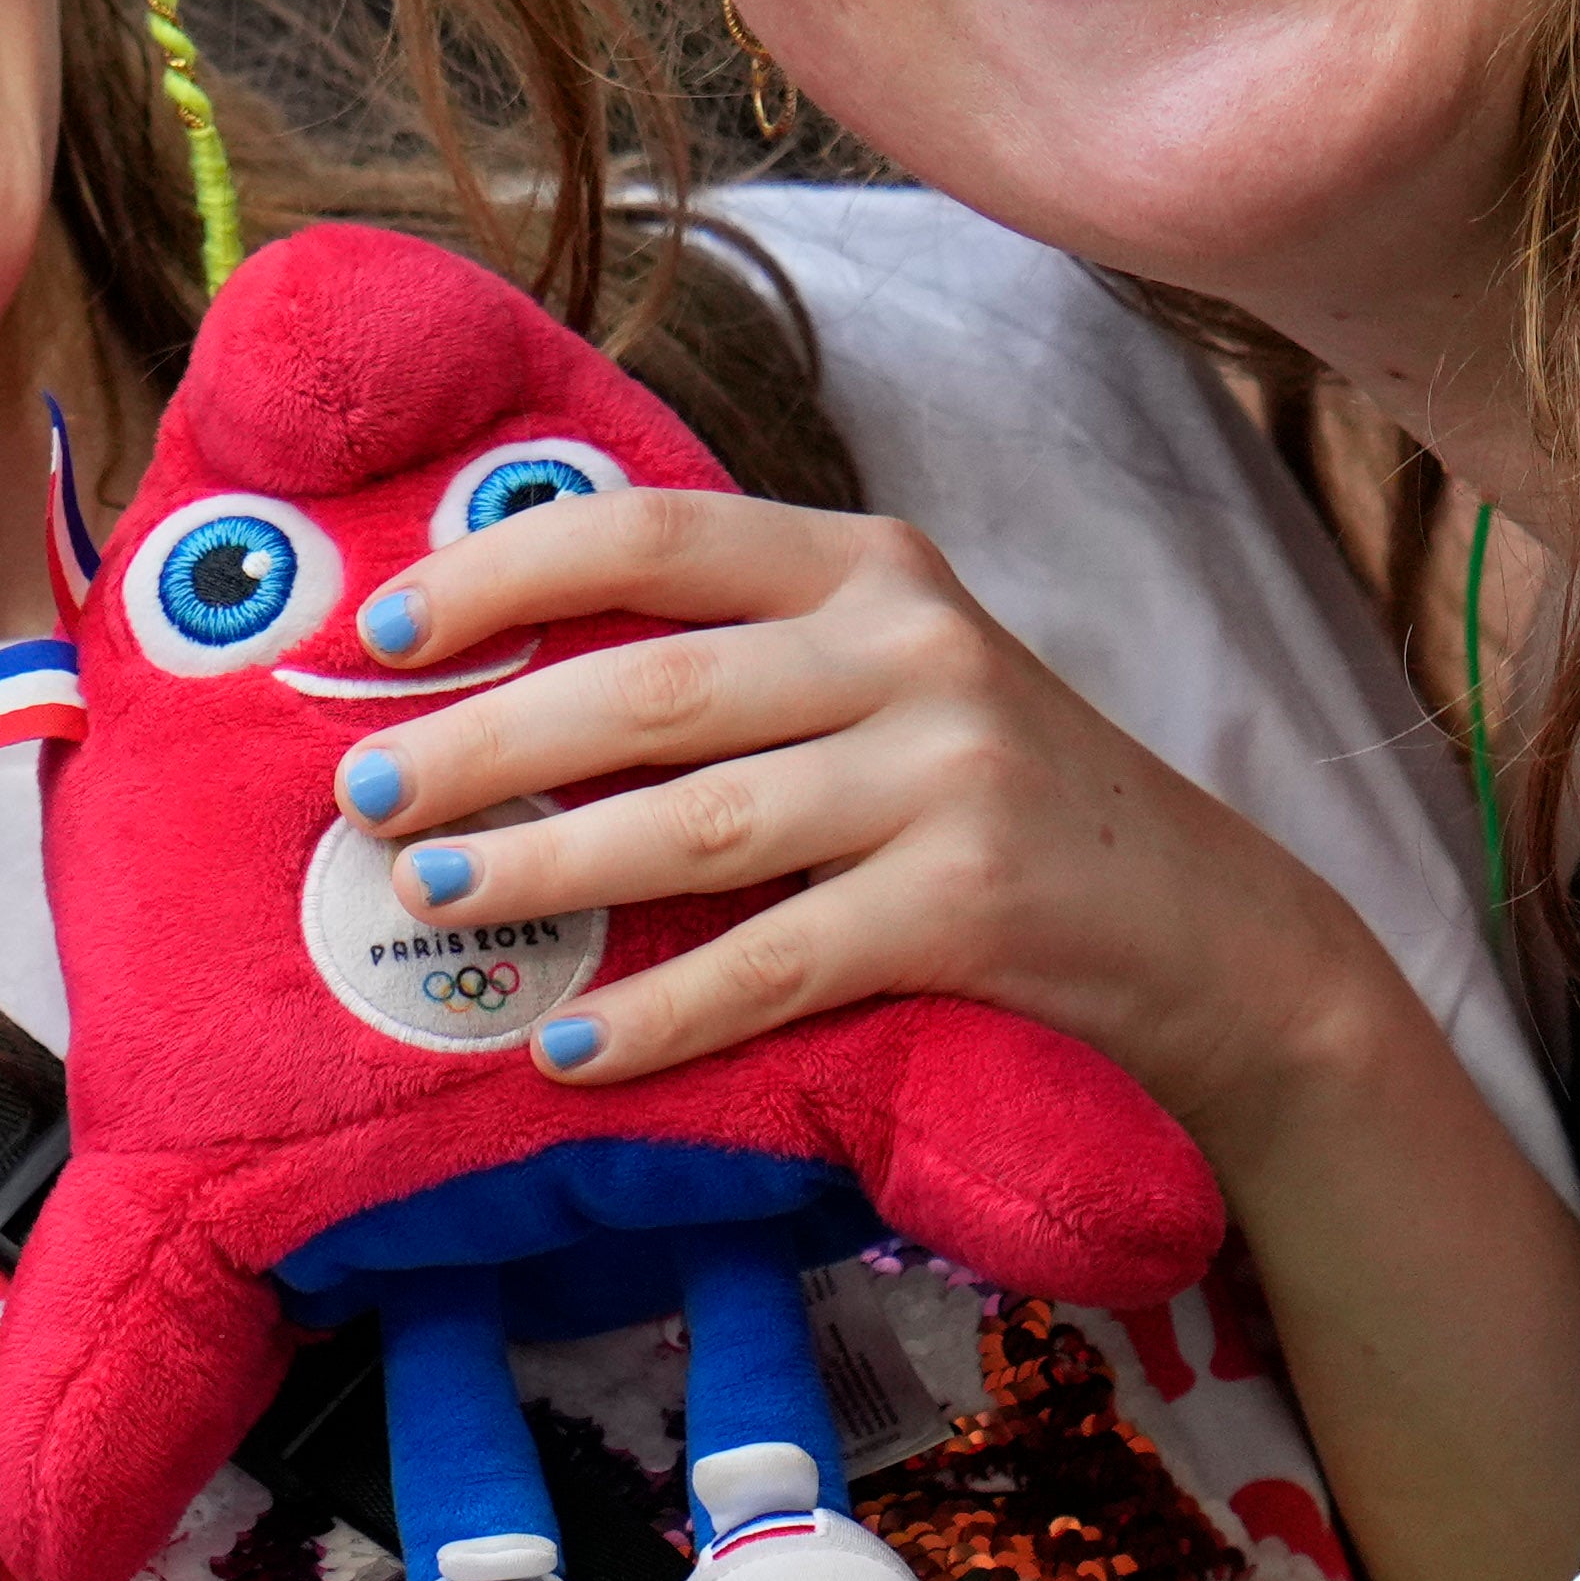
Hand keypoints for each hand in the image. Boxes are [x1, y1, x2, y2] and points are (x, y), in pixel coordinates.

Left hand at [322, 482, 1401, 1139]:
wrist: (1217, 940)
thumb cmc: (1000, 809)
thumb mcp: (889, 685)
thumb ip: (739, 661)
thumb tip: (492, 685)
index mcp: (868, 568)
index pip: (652, 533)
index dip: (501, 573)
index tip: (379, 629)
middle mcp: (911, 649)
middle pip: (647, 685)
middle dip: (482, 742)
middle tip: (362, 797)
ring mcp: (949, 776)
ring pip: (694, 820)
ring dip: (539, 868)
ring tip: (425, 904)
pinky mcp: (971, 908)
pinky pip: (771, 964)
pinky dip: (657, 1013)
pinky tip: (564, 1047)